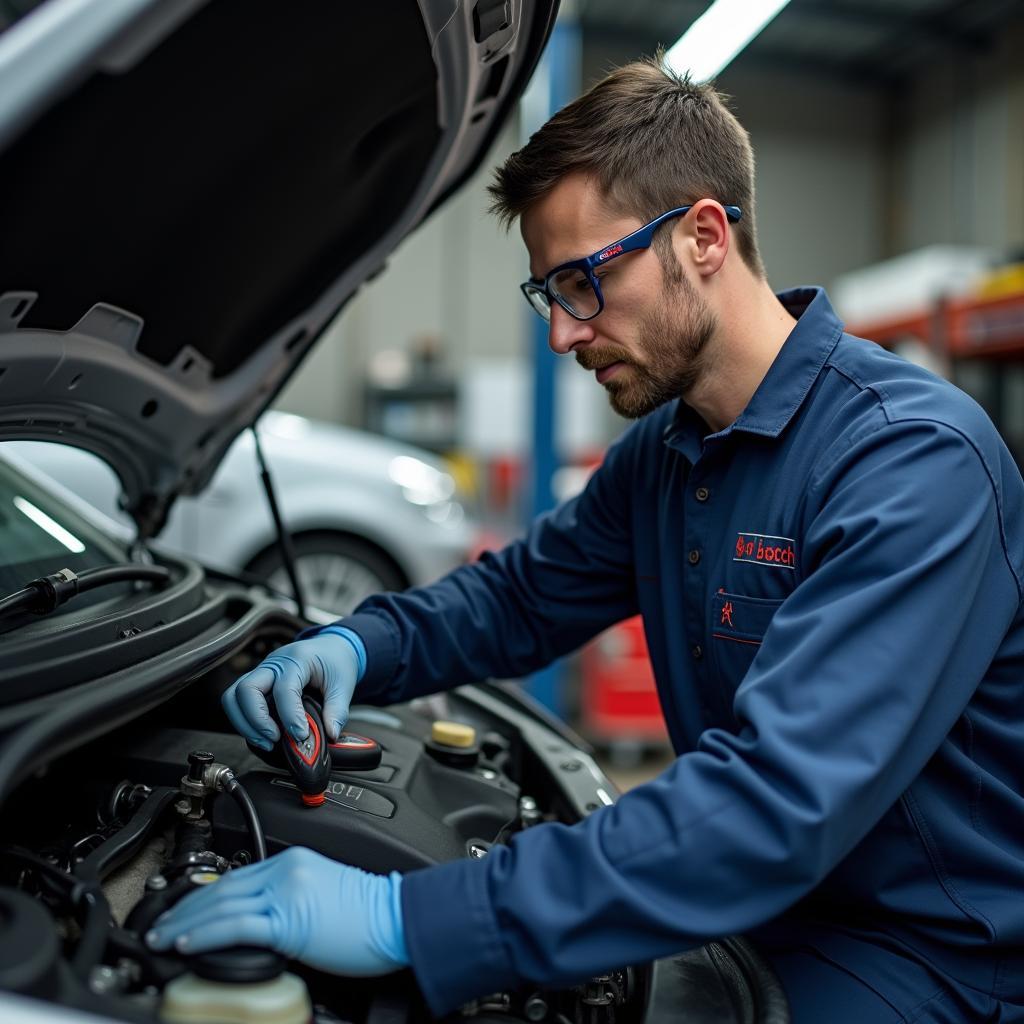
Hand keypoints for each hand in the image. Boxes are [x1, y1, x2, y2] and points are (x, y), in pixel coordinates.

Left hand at [145, 848, 407, 975]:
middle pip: (221, 887)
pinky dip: (205, 934)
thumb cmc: (371, 914)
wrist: (397, 917)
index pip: (236, 877)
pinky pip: (236, 926)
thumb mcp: (323, 896)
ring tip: (160, 938)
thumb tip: (263, 926)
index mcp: (293, 860)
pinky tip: (186, 943)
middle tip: (156, 927)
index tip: (182, 913)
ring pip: (221, 904)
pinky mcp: (288, 920)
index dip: (202, 897)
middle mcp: (285, 870)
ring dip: (184, 923)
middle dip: (183, 909)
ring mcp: (286, 892)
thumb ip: (290, 901)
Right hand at [221, 630, 361, 746]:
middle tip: (275, 739)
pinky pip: (237, 701)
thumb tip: (330, 734)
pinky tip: (261, 734)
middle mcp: (273, 663)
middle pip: (247, 690)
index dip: (290, 716)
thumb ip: (337, 710)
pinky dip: (244, 720)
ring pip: (234, 696)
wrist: (331, 647)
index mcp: (297, 659)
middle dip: (257, 721)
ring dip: (245, 723)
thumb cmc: (335, 661)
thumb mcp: (344, 684)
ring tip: (265, 741)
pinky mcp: (257, 682)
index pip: (284, 689)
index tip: (301, 736)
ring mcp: (261, 672)